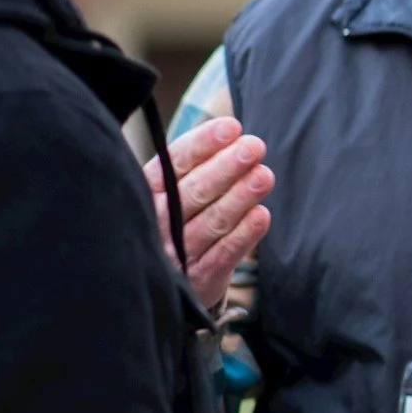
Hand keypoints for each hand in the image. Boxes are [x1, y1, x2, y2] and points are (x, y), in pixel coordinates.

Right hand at [145, 116, 273, 313]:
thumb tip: (232, 131)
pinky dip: (243, 235)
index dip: (202, 144)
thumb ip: (191, 165)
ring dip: (240, 198)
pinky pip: (223, 255)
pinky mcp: (199, 279)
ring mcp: (176, 254)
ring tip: (265, 176)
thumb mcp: (168, 191)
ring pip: (211, 222)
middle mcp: (156, 223)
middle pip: (193, 192)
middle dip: (226, 168)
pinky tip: (261, 215)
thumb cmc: (172, 221)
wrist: (158, 284)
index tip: (232, 127)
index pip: (173, 164)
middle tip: (254, 147)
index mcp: (146, 192)